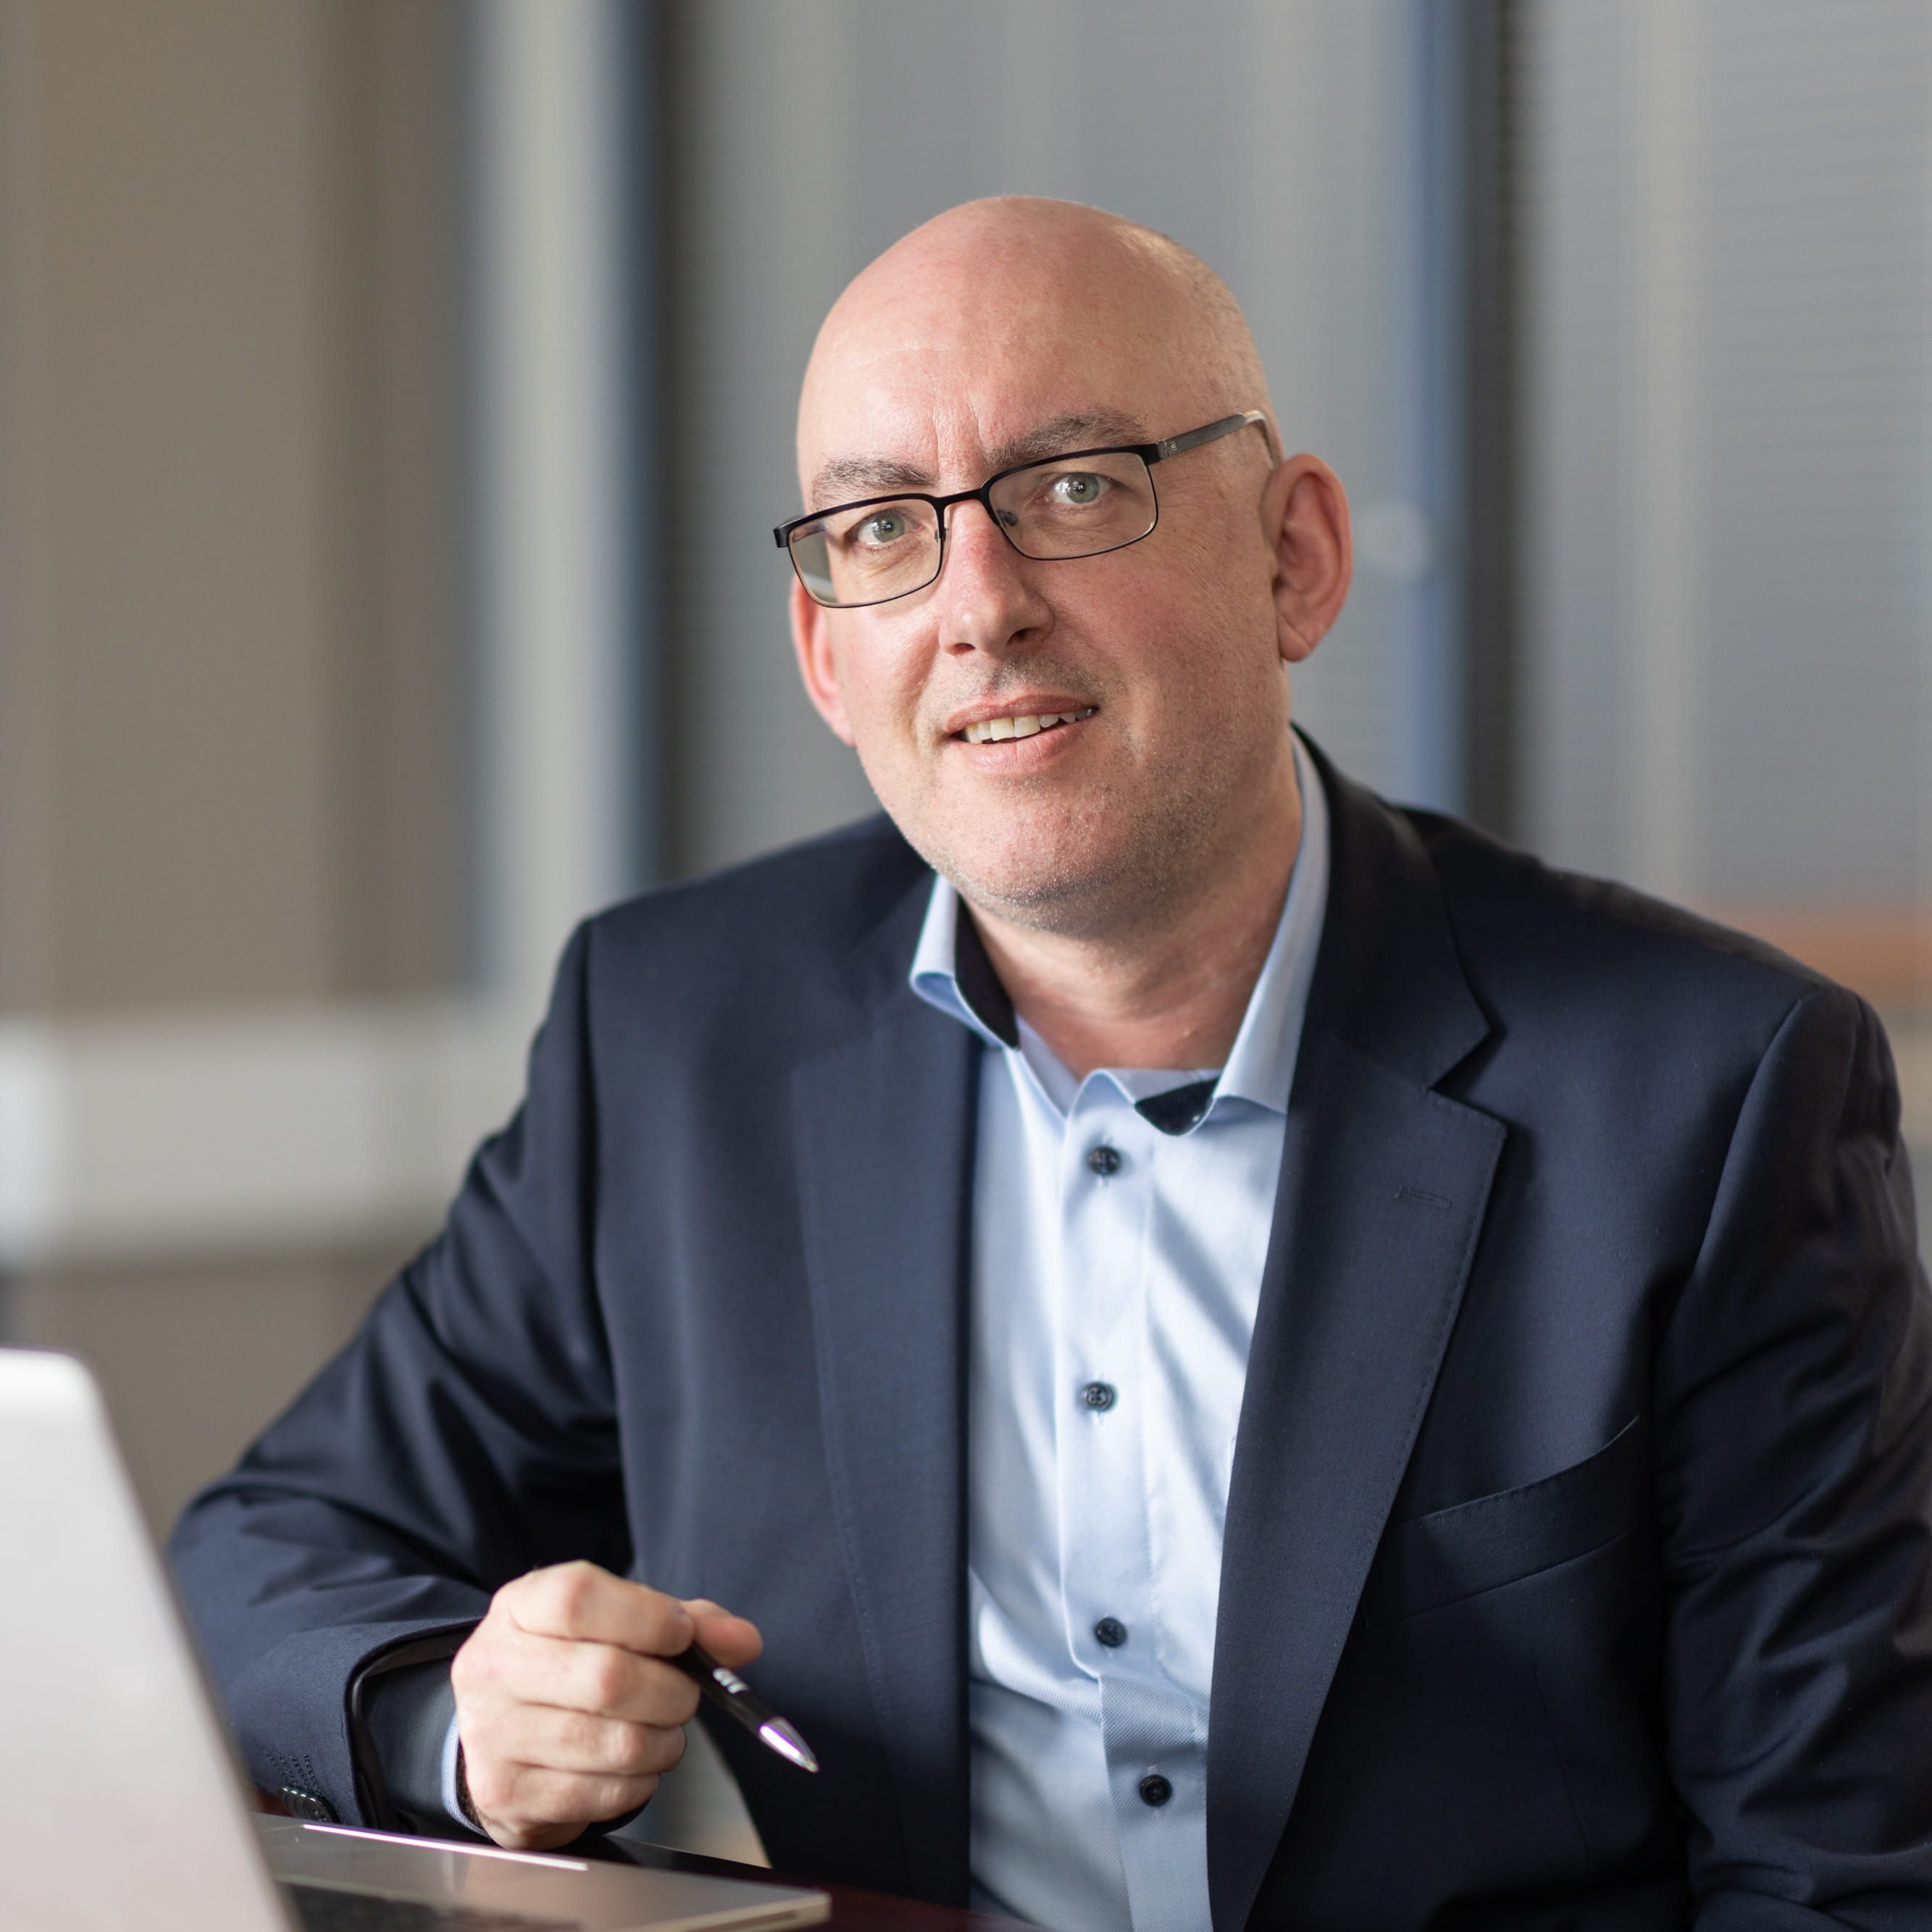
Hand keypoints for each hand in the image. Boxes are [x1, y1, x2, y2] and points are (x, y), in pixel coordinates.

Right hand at [449, 1560, 762, 1848]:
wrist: (497, 1729)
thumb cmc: (570, 1665)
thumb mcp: (616, 1622)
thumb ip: (686, 1621)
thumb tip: (743, 1642)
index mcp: (519, 1609)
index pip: (578, 1599)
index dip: (647, 1617)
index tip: (683, 1633)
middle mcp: (493, 1668)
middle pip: (608, 1677)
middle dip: (672, 1691)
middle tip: (684, 1694)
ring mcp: (493, 1737)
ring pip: (617, 1744)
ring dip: (664, 1741)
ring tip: (661, 1729)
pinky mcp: (507, 1796)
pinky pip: (605, 1795)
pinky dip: (640, 1782)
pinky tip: (630, 1764)